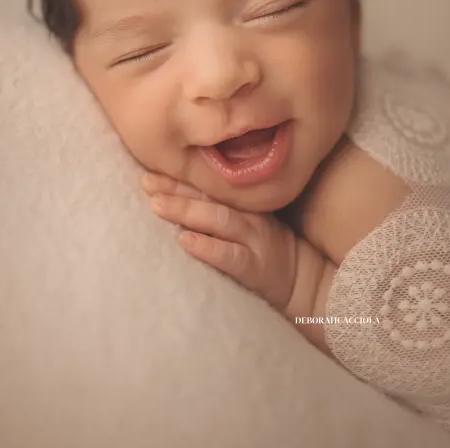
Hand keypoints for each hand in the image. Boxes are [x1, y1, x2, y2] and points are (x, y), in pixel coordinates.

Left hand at [141, 171, 298, 311]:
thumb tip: (173, 195)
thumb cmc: (265, 248)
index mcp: (244, 201)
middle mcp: (248, 214)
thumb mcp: (246, 219)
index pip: (208, 183)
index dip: (179, 176)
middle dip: (176, 188)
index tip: (150, 169)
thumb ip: (218, 205)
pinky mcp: (256, 268)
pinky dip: (207, 248)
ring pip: (219, 219)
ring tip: (157, 205)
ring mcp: (254, 239)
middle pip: (210, 196)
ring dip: (186, 210)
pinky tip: (185, 242)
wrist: (303, 280)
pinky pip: (231, 256)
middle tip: (146, 181)